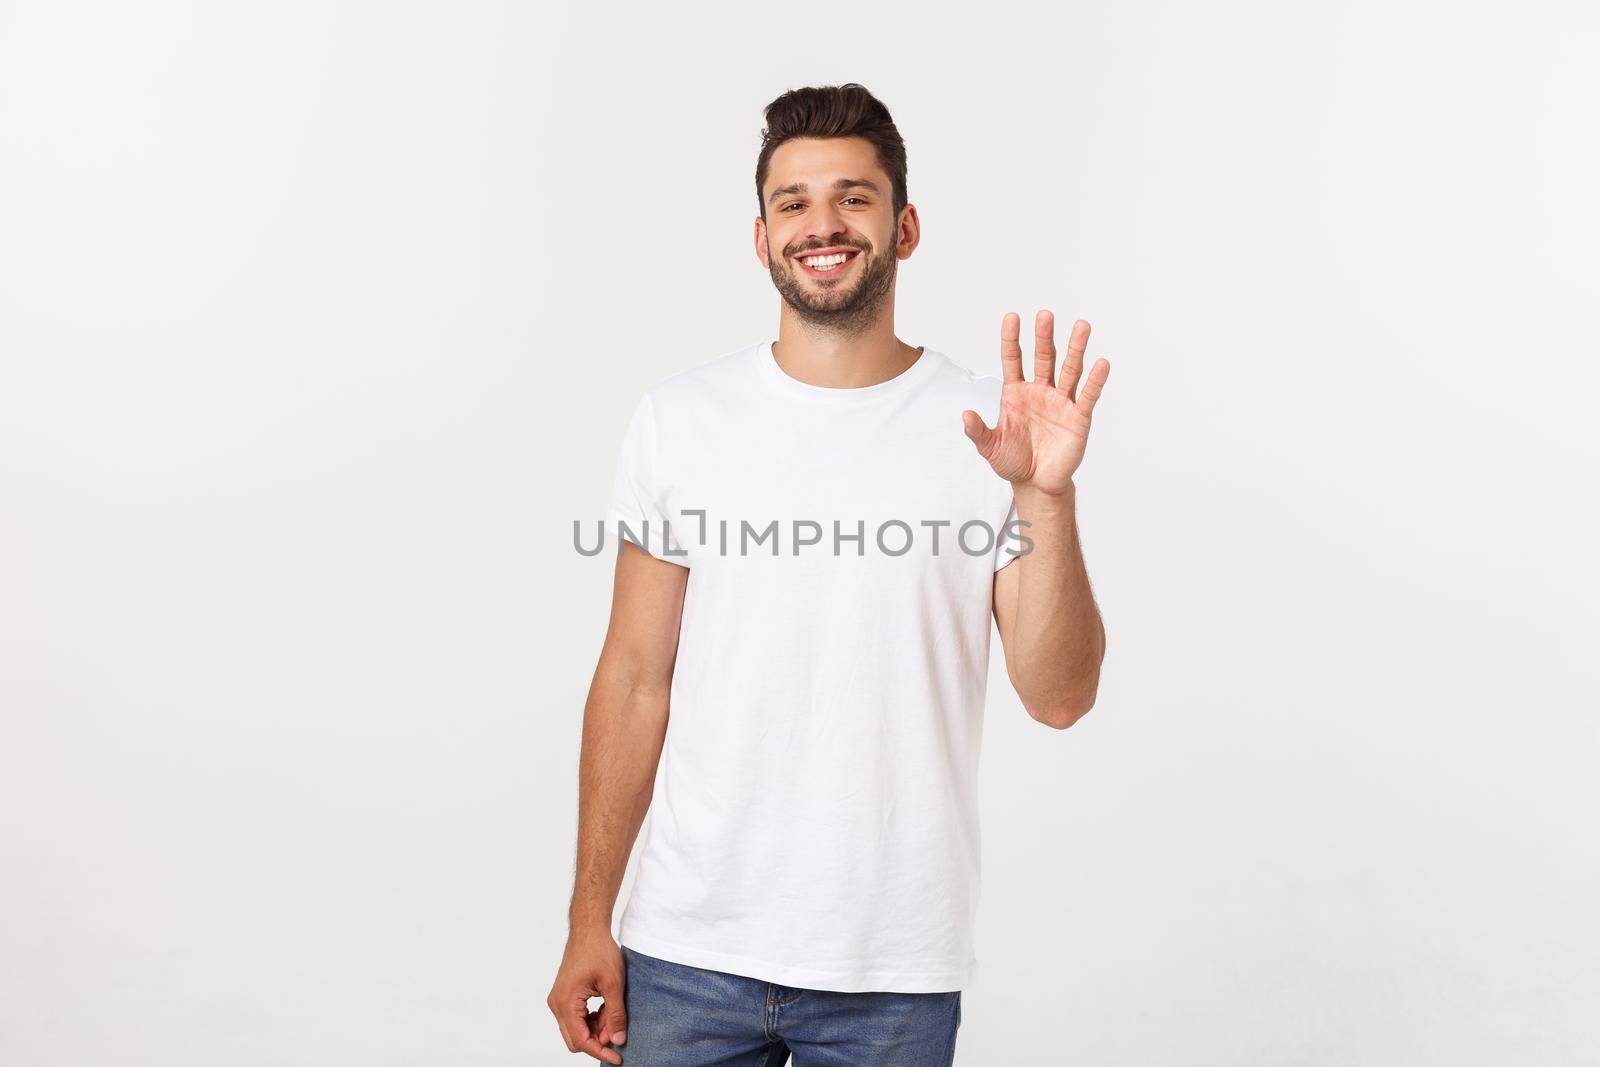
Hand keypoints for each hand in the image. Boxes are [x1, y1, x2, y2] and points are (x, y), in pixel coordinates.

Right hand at [547, 929, 626, 1063]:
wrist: (588, 930)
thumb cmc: (599, 951)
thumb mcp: (613, 984)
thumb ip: (615, 1014)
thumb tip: (618, 1040)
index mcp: (566, 1002)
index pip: (581, 1040)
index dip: (600, 1051)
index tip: (618, 1058)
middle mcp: (557, 1004)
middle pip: (575, 1039)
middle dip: (598, 1040)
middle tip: (618, 1031)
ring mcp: (558, 1000)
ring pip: (576, 1030)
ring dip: (595, 1029)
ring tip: (613, 1014)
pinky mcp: (564, 996)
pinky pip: (576, 1018)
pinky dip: (591, 1020)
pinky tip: (605, 1009)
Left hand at [962, 311, 1109, 493]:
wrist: (1036, 484)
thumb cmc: (1013, 462)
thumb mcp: (990, 447)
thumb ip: (978, 431)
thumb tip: (964, 416)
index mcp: (1016, 393)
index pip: (1013, 359)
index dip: (1012, 339)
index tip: (1011, 317)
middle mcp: (1040, 391)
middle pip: (1043, 358)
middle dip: (1044, 337)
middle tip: (1045, 315)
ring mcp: (1060, 402)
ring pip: (1069, 369)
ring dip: (1076, 348)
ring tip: (1082, 326)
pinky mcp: (1078, 417)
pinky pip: (1087, 395)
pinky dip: (1095, 380)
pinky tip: (1101, 363)